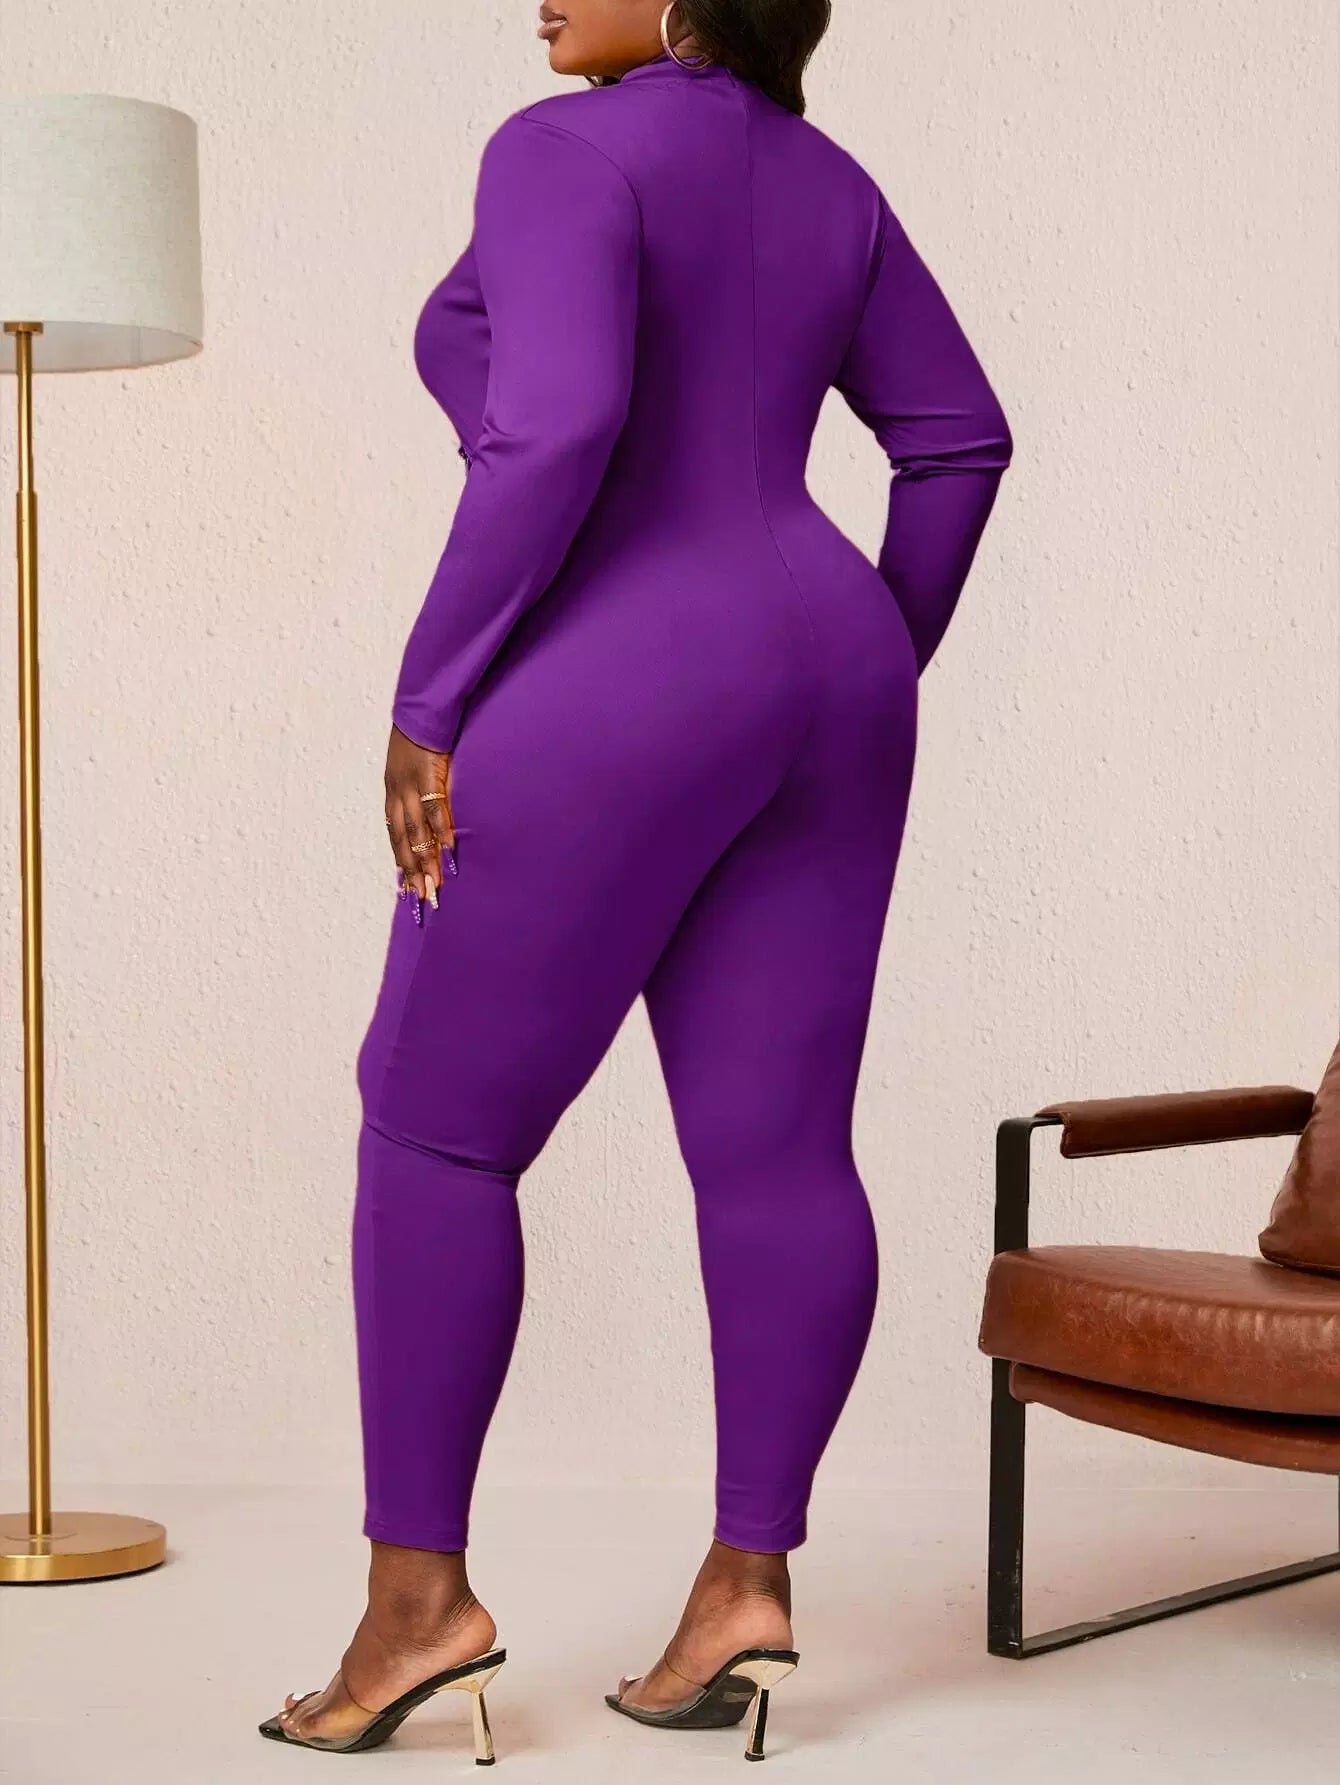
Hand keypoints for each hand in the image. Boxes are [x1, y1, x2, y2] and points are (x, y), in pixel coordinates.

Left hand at [384, 725, 456, 909]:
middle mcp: (397, 793)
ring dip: (425, 860)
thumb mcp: (415, 766)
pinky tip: (447, 852)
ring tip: (433, 886)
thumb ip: (422, 790)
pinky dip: (441, 832)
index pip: (395, 835)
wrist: (423, 706)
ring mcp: (410, 785)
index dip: (401, 861)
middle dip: (411, 871)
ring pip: (415, 831)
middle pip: (402, 840)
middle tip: (419, 899)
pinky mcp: (428, 775)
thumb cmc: (423, 735)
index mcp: (394, 792)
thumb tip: (433, 814)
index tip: (407, 887)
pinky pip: (434, 809)